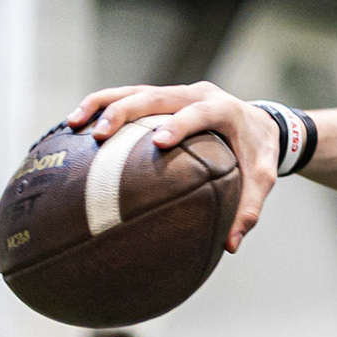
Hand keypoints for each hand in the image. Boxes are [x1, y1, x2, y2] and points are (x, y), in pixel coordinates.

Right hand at [68, 81, 280, 250]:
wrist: (262, 124)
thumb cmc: (258, 154)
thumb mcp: (262, 178)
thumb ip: (249, 209)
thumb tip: (230, 246)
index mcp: (224, 109)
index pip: (201, 112)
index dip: (180, 123)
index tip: (158, 142)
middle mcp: (197, 94)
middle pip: (158, 94)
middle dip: (126, 111)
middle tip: (99, 135)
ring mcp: (177, 93)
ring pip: (136, 90)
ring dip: (103, 104)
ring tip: (74, 124)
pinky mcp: (162, 97)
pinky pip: (128, 95)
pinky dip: (101, 105)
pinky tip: (75, 125)